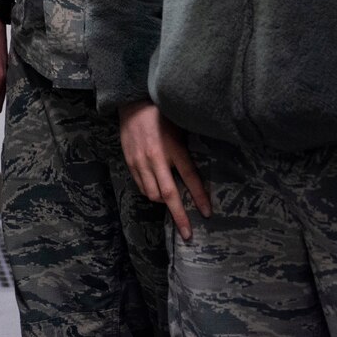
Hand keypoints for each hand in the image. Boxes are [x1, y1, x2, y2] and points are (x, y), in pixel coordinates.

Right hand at [118, 101, 211, 241]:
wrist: (132, 102)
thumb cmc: (161, 113)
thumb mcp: (180, 128)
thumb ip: (186, 150)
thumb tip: (198, 171)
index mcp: (173, 148)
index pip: (189, 177)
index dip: (199, 197)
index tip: (207, 214)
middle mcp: (155, 158)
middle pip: (168, 194)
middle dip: (179, 216)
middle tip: (187, 233)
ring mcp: (140, 162)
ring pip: (152, 194)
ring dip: (163, 202)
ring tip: (171, 202)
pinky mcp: (129, 162)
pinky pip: (141, 186)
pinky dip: (150, 193)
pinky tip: (156, 190)